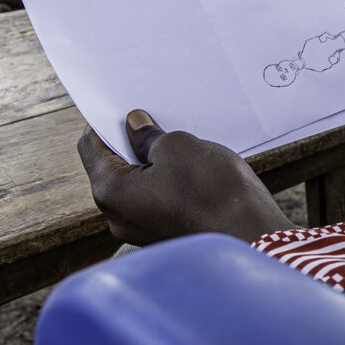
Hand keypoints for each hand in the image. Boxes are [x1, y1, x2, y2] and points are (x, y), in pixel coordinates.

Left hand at [78, 110, 295, 245]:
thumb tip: (135, 126)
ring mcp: (141, 230)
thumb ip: (149, 135)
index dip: (105, 121)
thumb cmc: (214, 193)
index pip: (91, 146)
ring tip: (177, 141)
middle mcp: (118, 217)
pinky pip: (155, 200)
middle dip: (130, 142)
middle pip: (113, 167)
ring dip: (151, 162)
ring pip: (137, 184)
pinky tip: (189, 168)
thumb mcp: (179, 146)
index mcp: (111, 192)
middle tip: (154, 118)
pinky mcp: (164, 235)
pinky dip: (165, 181)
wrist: (254, 239)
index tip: (125, 105)